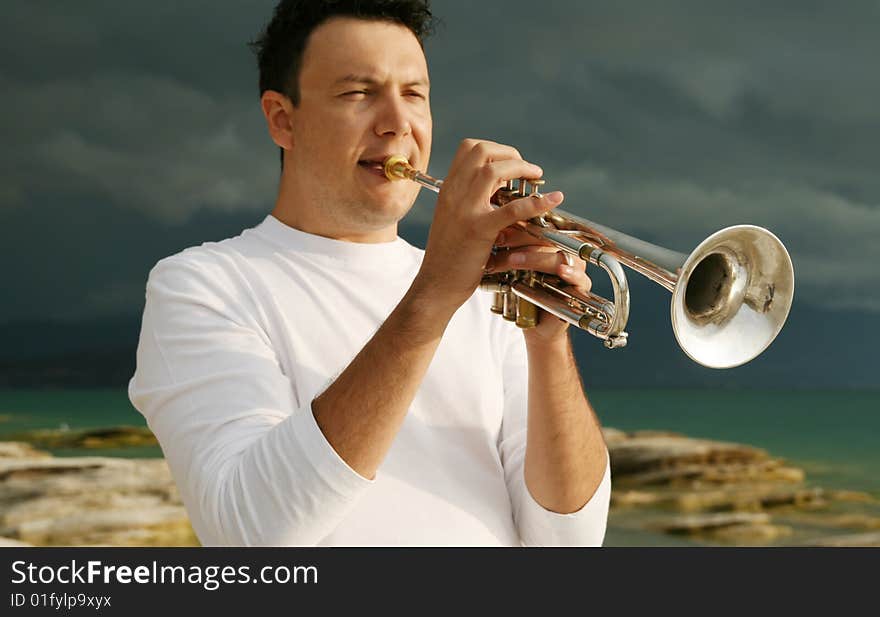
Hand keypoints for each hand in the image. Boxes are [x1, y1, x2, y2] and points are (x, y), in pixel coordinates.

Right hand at [410, 139, 564, 316]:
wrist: (435, 285)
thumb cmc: (447, 257)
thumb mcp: (452, 219)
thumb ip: (468, 201)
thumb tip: (496, 189)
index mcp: (447, 189)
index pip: (469, 148)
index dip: (495, 149)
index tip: (510, 163)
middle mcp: (453, 193)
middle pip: (482, 150)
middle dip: (510, 154)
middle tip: (527, 170)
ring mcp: (465, 210)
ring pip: (495, 170)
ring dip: (522, 168)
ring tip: (536, 178)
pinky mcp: (479, 230)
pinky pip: (512, 209)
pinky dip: (536, 202)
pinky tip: (553, 200)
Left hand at [485, 223, 591, 345]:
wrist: (534, 324)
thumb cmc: (523, 293)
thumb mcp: (512, 269)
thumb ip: (507, 250)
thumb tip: (489, 230)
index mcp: (551, 242)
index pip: (536, 225)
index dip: (516, 225)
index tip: (495, 227)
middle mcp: (565, 251)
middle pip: (547, 237)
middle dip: (522, 239)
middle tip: (500, 240)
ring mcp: (575, 267)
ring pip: (559, 255)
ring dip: (536, 257)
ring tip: (513, 260)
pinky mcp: (581, 287)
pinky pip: (579, 277)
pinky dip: (570, 273)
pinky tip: (559, 270)